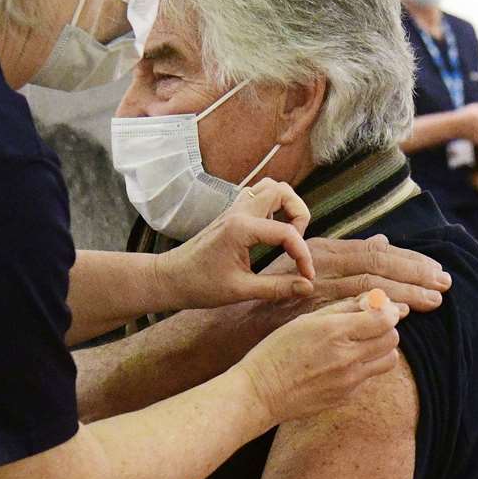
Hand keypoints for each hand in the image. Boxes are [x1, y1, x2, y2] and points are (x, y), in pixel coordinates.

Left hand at [158, 179, 315, 308]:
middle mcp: (239, 212)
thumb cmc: (199, 285)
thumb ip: (277, 288)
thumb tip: (308, 287)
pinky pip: (258, 197)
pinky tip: (271, 233)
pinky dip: (273, 207)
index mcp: (241, 228)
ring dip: (286, 205)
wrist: (170, 278)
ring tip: (288, 234)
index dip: (303, 255)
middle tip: (297, 243)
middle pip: (282, 191)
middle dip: (299, 214)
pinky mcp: (231, 214)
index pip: (287, 233)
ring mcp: (234, 209)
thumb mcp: (241, 290)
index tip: (306, 276)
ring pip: (270, 188)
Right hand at [238, 292, 404, 423]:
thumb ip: (343, 309)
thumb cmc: (277, 351)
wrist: (261, 393)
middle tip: (370, 325)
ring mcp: (349, 381)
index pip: (385, 319)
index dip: (388, 310)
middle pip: (392, 338)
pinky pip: (369, 377)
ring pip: (388, 360)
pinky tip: (340, 365)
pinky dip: (363, 367)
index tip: (380, 308)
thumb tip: (372, 301)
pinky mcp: (347, 397)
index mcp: (335, 332)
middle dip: (386, 328)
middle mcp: (347, 358)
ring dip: (381, 349)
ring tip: (360, 345)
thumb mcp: (306, 321)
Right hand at [260, 233, 450, 312]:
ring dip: (406, 295)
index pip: (376, 252)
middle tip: (444, 284)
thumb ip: (347, 254)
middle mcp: (322, 268)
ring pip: (372, 291)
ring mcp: (319, 294)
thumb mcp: (308, 265)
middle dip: (416, 276)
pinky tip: (401, 318)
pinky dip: (381, 316)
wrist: (242, 330)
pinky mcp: (316, 320)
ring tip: (432, 301)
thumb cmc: (276, 298)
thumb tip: (383, 241)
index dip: (409, 260)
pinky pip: (355, 316)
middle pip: (379, 267)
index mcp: (323, 251)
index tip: (435, 269)